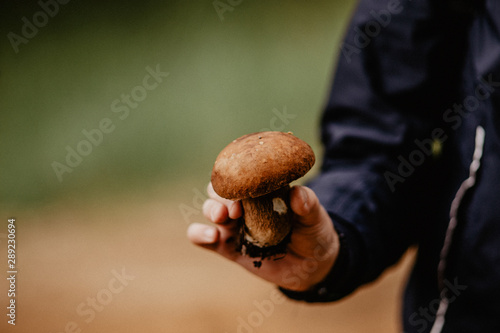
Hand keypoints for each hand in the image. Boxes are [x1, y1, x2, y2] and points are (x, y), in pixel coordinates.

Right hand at [187, 183, 339, 291]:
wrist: (312, 265)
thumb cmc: (313, 233)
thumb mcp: (315, 217)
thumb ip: (308, 203)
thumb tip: (297, 194)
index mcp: (262, 191)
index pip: (242, 176)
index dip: (239, 178)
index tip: (246, 190)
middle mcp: (244, 205)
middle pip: (220, 190)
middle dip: (221, 195)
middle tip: (233, 209)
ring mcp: (234, 225)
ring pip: (210, 210)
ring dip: (210, 210)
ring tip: (221, 219)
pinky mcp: (227, 247)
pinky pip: (204, 238)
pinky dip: (199, 234)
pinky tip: (209, 236)